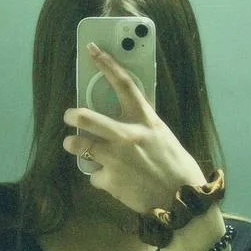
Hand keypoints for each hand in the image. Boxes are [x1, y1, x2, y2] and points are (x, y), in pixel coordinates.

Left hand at [63, 43, 207, 215]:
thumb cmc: (176, 167)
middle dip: (72, 115)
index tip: (93, 50)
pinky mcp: (109, 180)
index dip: (107, 64)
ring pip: (79, 146)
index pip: (124, 84)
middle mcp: (128, 135)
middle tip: (68, 115)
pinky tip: (113, 182)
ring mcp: (116, 158)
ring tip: (75, 146)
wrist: (181, 200)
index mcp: (145, 120)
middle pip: (87, 117)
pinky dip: (101, 178)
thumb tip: (123, 121)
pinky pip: (94, 176)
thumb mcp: (162, 137)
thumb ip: (142, 126)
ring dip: (74, 146)